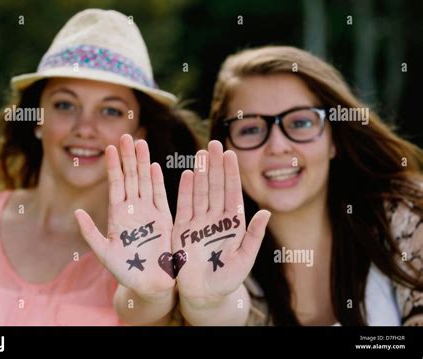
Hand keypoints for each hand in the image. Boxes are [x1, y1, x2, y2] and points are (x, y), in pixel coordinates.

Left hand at [75, 134, 174, 299]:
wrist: (149, 284)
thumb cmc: (125, 271)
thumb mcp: (103, 252)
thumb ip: (90, 233)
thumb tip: (77, 213)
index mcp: (118, 215)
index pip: (115, 184)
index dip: (113, 166)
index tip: (109, 147)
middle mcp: (134, 209)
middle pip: (131, 178)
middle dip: (128, 157)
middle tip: (126, 135)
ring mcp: (150, 212)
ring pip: (145, 182)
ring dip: (142, 163)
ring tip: (140, 143)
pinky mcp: (164, 219)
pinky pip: (161, 197)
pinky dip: (157, 182)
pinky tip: (154, 166)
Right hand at [172, 141, 269, 305]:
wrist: (204, 294)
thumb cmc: (227, 279)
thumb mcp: (245, 258)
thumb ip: (254, 235)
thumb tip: (266, 212)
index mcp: (233, 223)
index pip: (232, 192)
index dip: (231, 173)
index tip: (230, 153)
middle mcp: (216, 218)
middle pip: (215, 186)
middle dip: (215, 165)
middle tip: (213, 143)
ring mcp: (198, 222)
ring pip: (200, 192)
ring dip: (201, 173)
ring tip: (200, 153)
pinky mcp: (182, 229)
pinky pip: (184, 206)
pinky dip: (185, 190)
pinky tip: (188, 174)